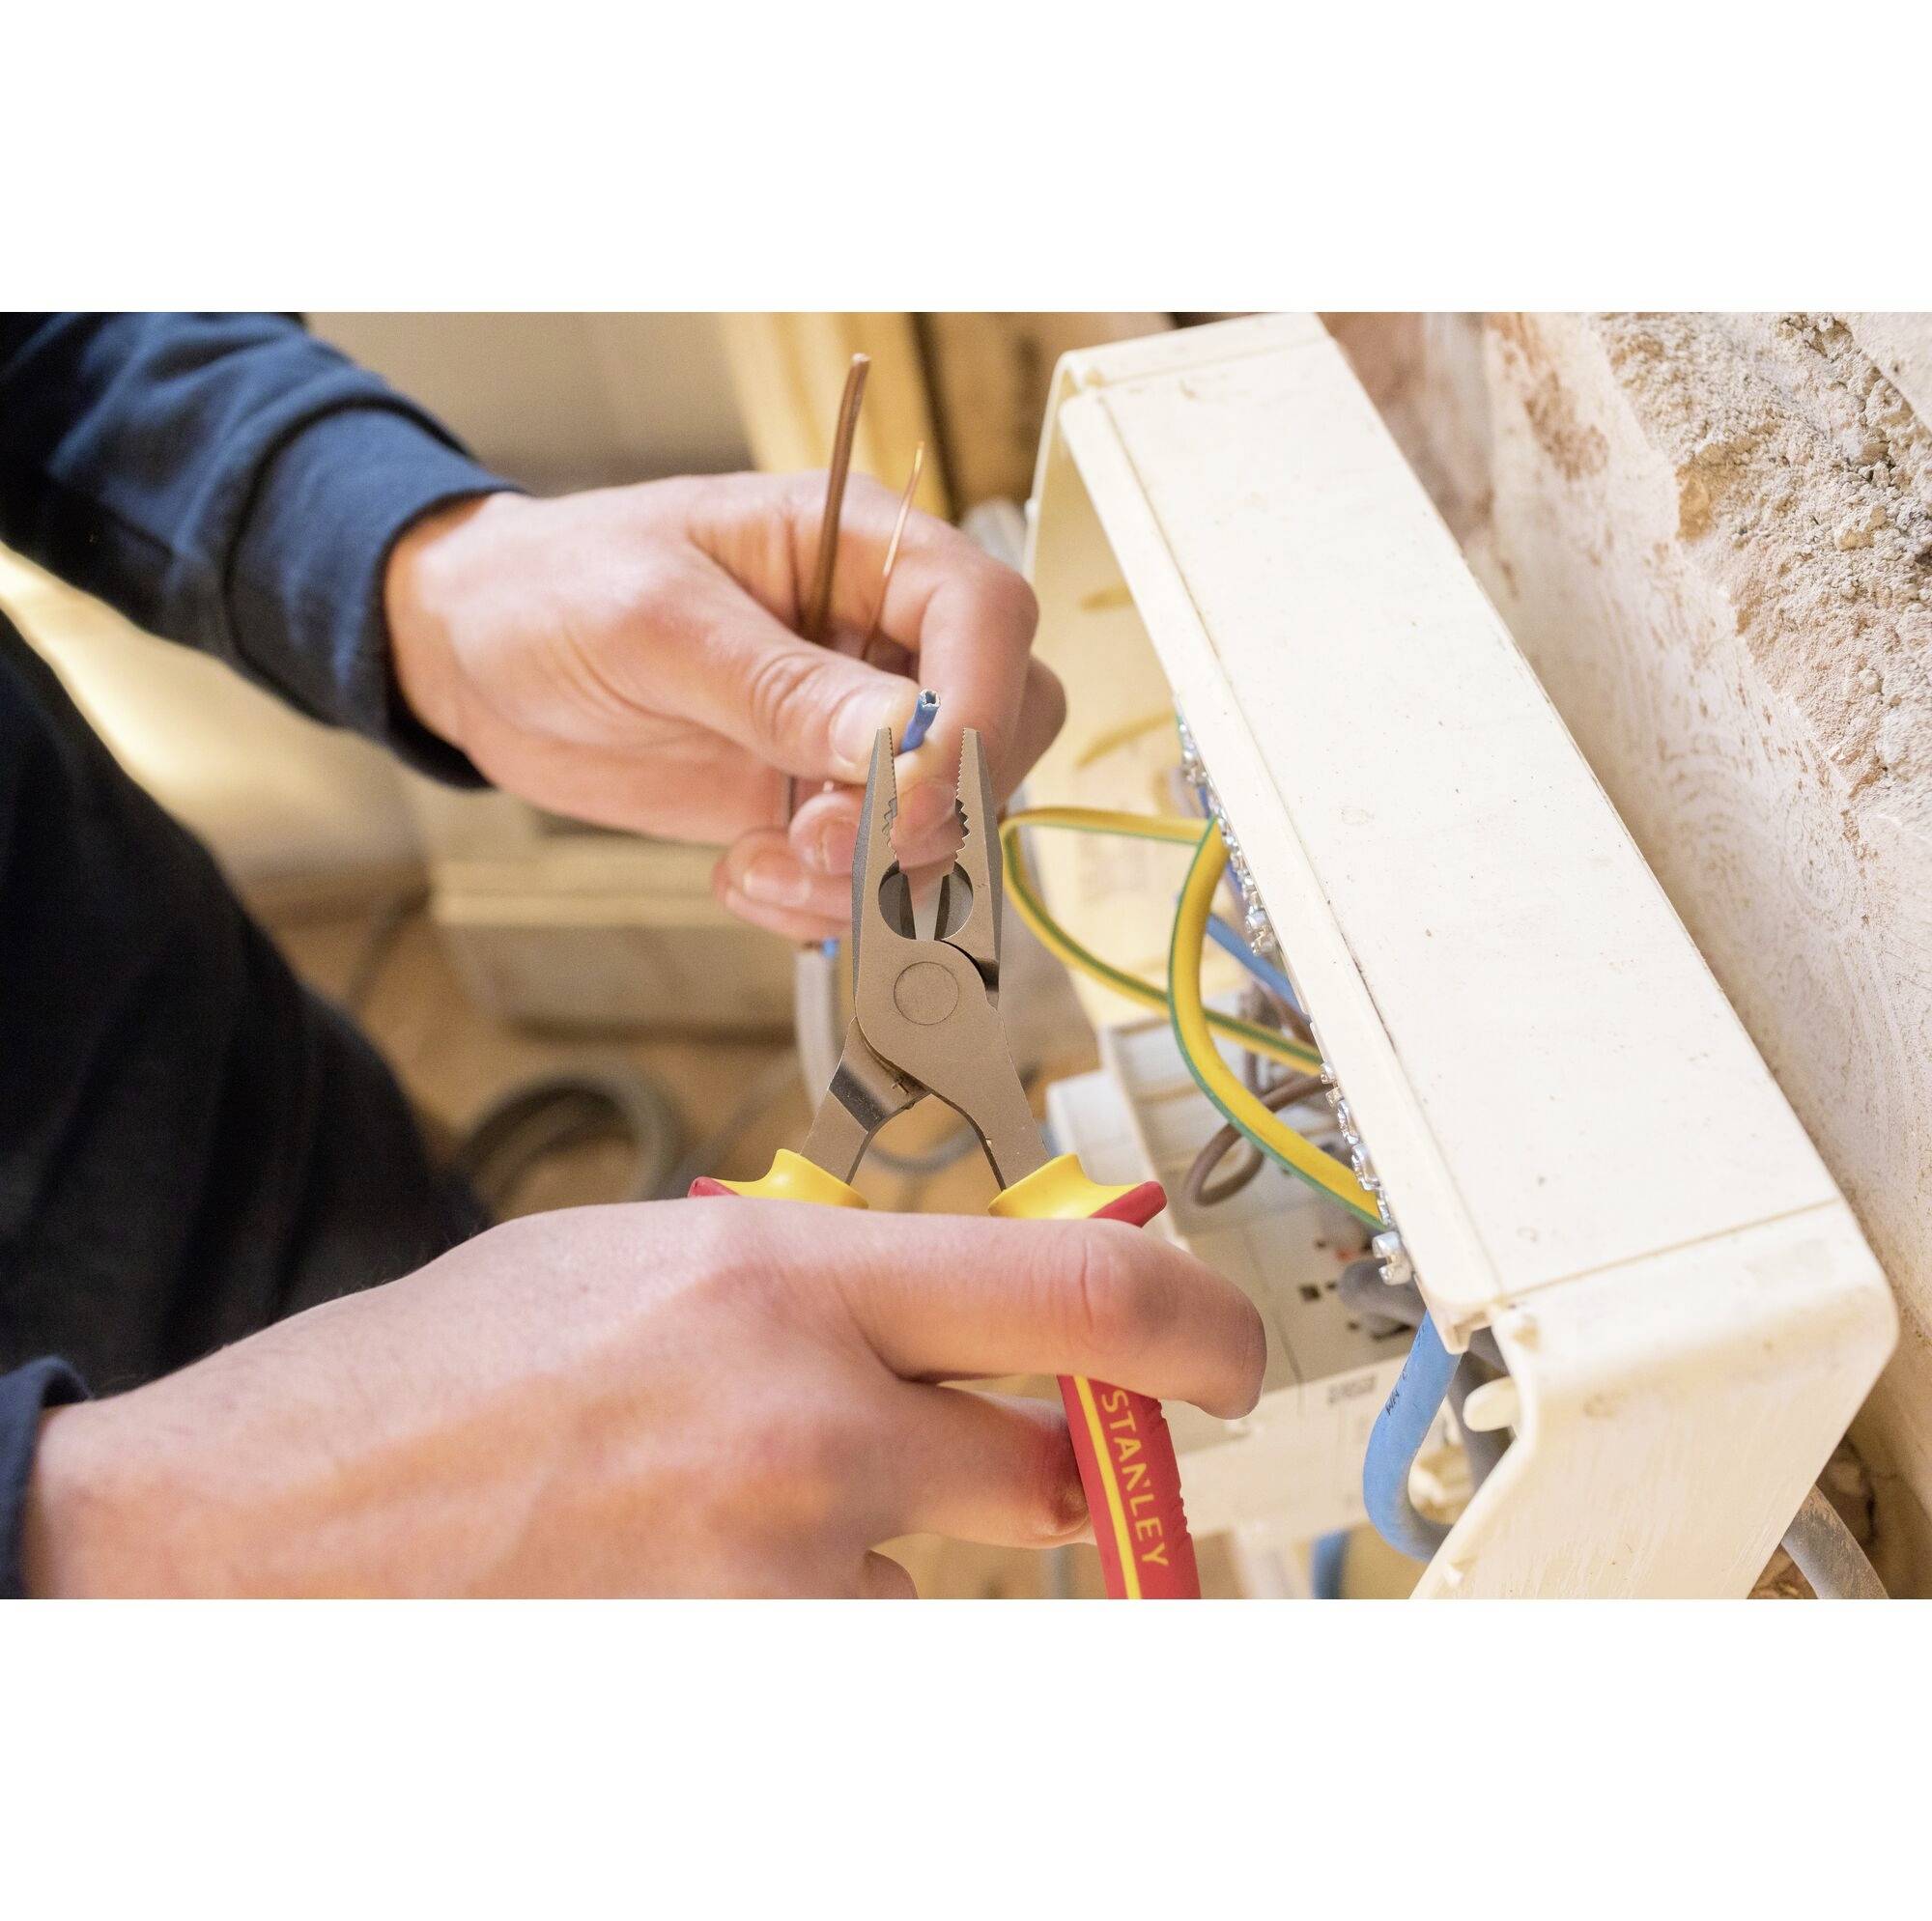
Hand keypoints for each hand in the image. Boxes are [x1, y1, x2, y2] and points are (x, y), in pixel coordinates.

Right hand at [23, 1200, 1263, 1595]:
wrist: (265, 1533)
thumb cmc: (443, 1379)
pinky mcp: (743, 1684)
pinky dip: (815, 1628)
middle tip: (987, 1467)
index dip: (1200, 1333)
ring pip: (943, 1587)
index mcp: (783, 1271)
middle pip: (1049, 1469)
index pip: (1081, 1299)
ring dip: (888, 1563)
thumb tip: (966, 1316)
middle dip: (1043, 1475)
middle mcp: (806, 1421)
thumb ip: (823, 1282)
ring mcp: (778, 1573)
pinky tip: (696, 1580)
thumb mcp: (642, 1256)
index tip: (1230, 1358)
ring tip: (731, 1521)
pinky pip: (860, 1662)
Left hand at [385, 474, 1064, 939]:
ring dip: (868, 878)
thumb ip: (779, 685)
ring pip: (947, 824)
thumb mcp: (653, 623)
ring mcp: (859, 728)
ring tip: (755, 869)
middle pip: (999, 730)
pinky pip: (881, 876)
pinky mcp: (824, 802)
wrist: (478, 655)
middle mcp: (883, 637)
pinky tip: (742, 878)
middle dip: (923, 811)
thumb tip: (904, 739)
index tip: (909, 789)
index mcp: (860, 547)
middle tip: (814, 837)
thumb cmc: (553, 590)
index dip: (977, 708)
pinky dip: (829, 905)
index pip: (988, 617)